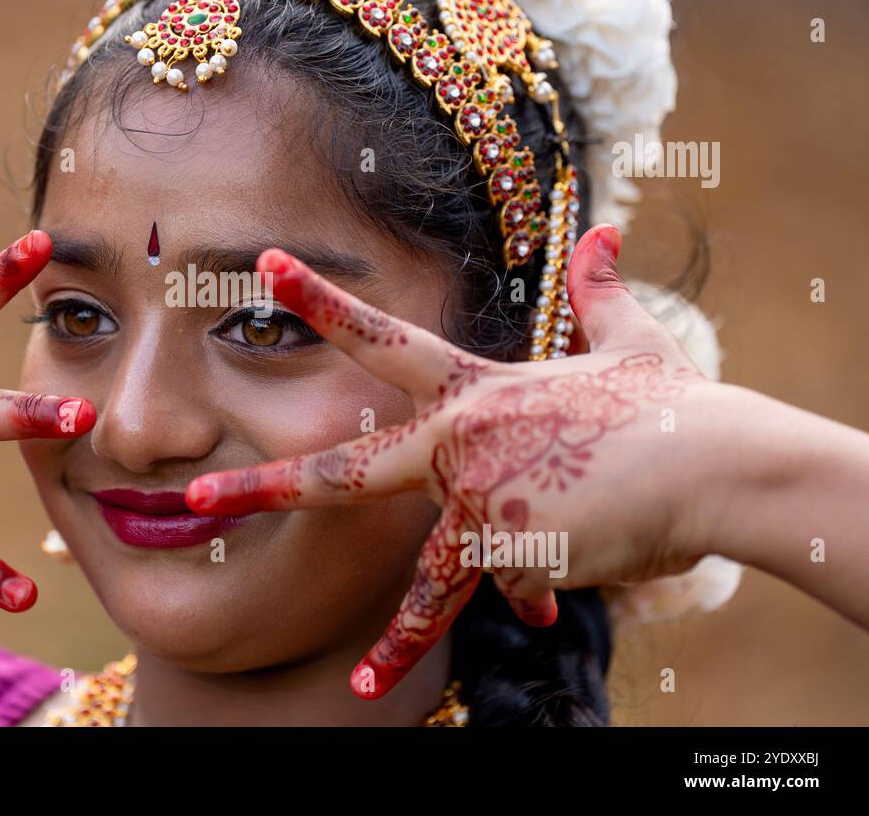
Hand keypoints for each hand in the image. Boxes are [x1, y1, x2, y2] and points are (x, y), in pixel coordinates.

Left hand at [185, 225, 730, 698]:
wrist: (715, 466)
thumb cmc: (675, 407)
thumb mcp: (631, 344)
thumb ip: (601, 294)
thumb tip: (610, 230)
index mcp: (473, 391)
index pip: (380, 339)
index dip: (321, 299)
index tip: (266, 264)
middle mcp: (457, 442)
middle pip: (344, 471)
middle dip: (266, 484)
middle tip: (199, 495)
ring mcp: (475, 499)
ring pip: (424, 578)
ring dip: (396, 640)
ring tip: (362, 683)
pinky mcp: (507, 550)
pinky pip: (502, 592)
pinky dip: (527, 600)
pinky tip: (541, 595)